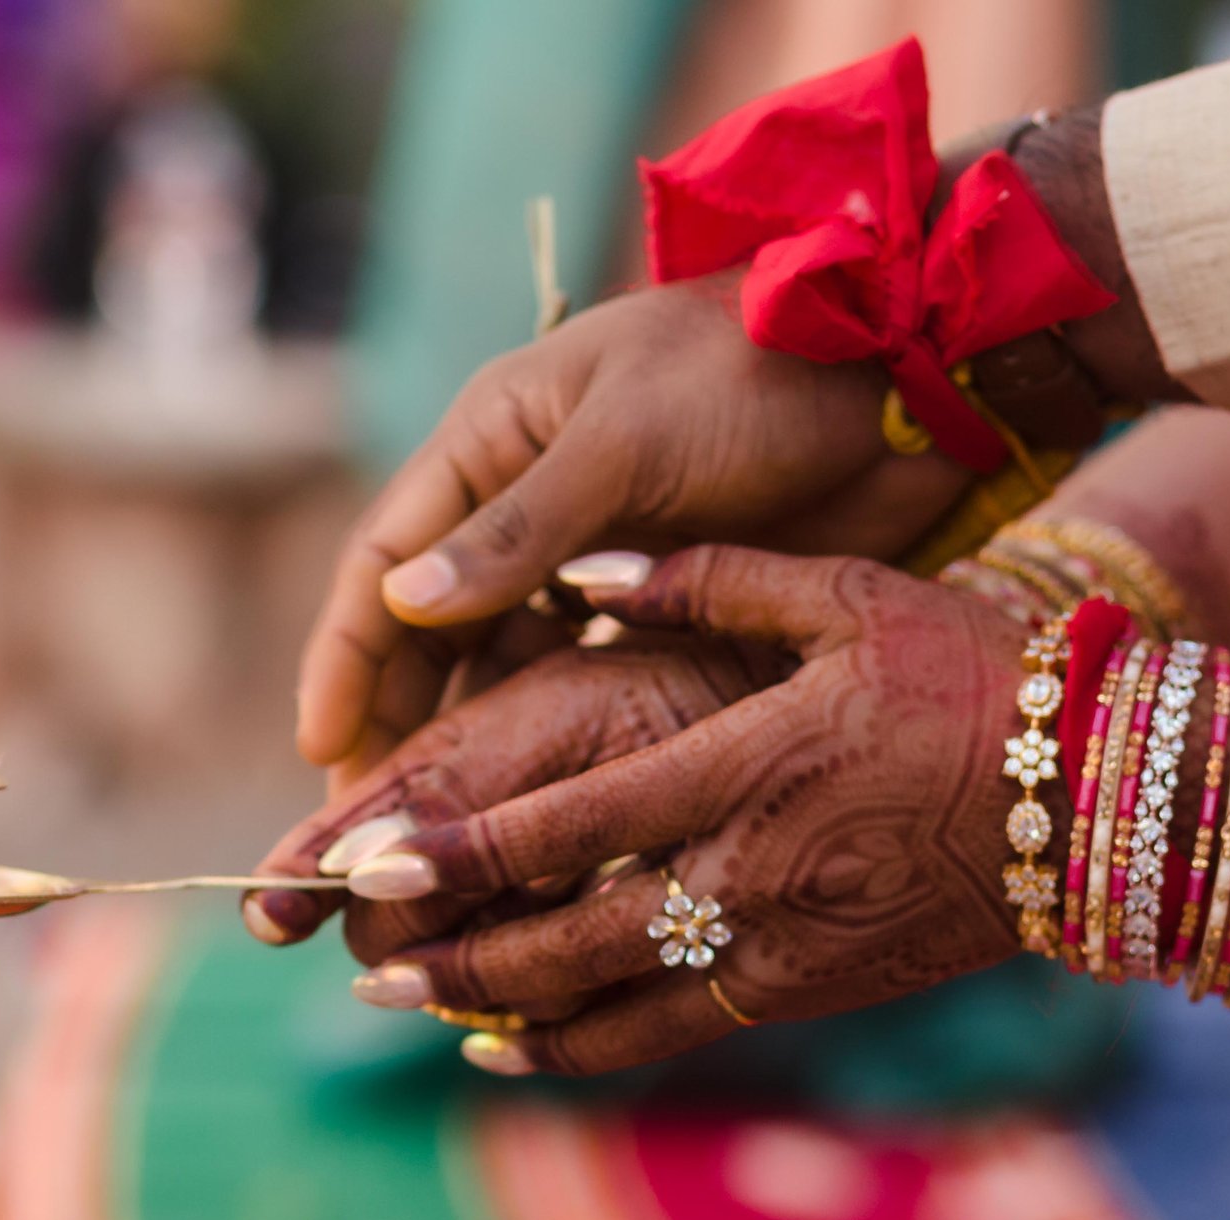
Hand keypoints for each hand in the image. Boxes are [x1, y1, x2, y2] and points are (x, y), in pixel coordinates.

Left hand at [281, 547, 1034, 1074]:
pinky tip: (516, 1048)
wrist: (1105, 798)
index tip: (367, 859)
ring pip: (609, 1003)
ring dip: (498, 1008)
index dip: (461, 848)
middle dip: (452, 947)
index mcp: (747, 765)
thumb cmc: (975, 677)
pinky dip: (582, 1047)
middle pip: (567, 933)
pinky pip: (671, 1033)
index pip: (570, 821)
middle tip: (359, 952)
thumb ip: (707, 582)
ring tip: (408, 1005)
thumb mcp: (846, 597)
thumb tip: (586, 571)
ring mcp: (778, 946)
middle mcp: (750, 871)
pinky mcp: (806, 990)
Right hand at [296, 277, 971, 784]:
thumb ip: (520, 530)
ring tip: (446, 839)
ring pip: (510, 667)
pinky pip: (591, 681)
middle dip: (400, 724)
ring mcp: (601, 556)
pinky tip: (541, 805)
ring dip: (474, 743)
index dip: (350, 658)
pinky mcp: (671, 600)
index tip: (323, 749)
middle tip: (373, 829)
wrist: (906, 372)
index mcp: (496, 440)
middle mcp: (531, 503)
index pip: (387, 562)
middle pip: (435, 632)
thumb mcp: (627, 443)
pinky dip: (559, 738)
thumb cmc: (756, 372)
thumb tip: (403, 604)